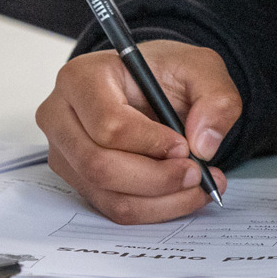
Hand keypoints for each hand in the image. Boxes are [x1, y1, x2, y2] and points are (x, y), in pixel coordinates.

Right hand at [36, 41, 239, 223]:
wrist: (151, 83)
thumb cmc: (164, 72)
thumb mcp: (202, 68)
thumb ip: (216, 98)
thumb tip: (204, 144)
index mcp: (83, 78)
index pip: (107, 124)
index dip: (150, 143)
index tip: (184, 146)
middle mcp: (61, 115)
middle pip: (99, 166)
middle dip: (156, 179)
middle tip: (196, 174)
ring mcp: (64, 151)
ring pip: (107, 194)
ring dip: (159, 201)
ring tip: (198, 186)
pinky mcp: (76, 178)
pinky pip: (112, 207)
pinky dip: (152, 208)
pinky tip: (181, 194)